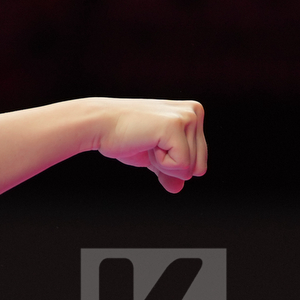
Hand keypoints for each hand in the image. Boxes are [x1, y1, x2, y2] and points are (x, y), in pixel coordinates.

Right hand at [93, 99, 207, 193]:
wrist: (100, 126)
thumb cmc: (123, 136)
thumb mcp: (152, 156)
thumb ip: (169, 170)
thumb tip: (178, 187)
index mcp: (193, 114)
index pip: (199, 162)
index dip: (172, 165)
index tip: (152, 145)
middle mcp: (194, 112)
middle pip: (198, 166)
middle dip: (170, 166)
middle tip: (148, 145)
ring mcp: (187, 117)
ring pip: (190, 167)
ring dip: (163, 163)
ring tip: (146, 142)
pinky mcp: (176, 126)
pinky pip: (181, 164)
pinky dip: (161, 163)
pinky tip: (147, 144)